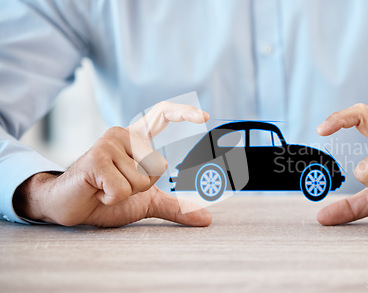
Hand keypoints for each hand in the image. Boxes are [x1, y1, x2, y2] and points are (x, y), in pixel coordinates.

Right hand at [13, 101, 211, 226]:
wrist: (70, 207)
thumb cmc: (106, 198)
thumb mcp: (146, 201)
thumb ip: (174, 206)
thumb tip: (206, 219)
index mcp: (135, 139)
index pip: (162, 115)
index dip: (184, 113)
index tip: (205, 116)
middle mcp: (122, 135)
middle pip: (158, 166)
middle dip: (142, 186)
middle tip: (117, 186)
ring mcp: (108, 144)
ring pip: (142, 179)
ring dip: (125, 193)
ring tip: (105, 188)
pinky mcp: (95, 158)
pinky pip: (122, 188)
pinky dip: (111, 198)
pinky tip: (97, 191)